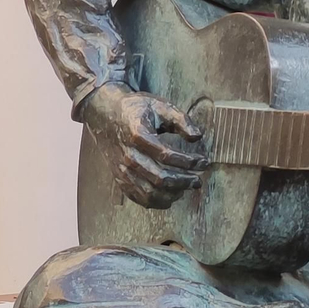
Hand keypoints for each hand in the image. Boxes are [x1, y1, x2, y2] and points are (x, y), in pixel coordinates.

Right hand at [81, 82, 208, 209]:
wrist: (104, 114)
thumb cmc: (135, 109)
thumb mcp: (159, 105)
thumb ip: (181, 120)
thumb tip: (197, 137)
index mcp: (137, 134)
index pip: (167, 155)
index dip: (189, 162)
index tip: (203, 162)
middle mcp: (127, 155)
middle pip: (159, 178)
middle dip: (184, 182)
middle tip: (198, 180)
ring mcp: (121, 169)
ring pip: (149, 192)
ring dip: (172, 194)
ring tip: (186, 188)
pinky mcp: (119, 178)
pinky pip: (138, 197)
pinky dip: (156, 202)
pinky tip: (170, 196)